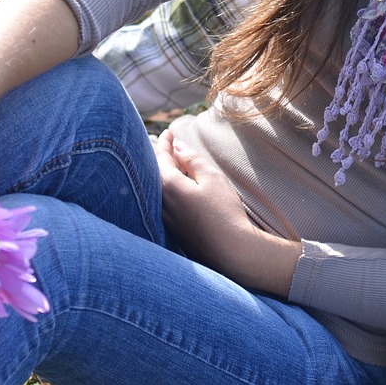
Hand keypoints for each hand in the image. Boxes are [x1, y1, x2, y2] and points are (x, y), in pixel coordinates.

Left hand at [155, 131, 301, 295]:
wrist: (231, 252)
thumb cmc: (224, 211)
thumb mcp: (211, 178)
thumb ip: (192, 160)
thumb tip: (177, 147)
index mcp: (168, 186)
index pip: (161, 158)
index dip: (165, 143)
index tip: (169, 132)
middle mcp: (160, 203)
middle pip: (154, 173)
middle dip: (160, 157)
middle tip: (167, 145)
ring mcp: (164, 219)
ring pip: (157, 189)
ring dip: (163, 174)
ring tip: (173, 164)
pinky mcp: (171, 230)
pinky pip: (162, 203)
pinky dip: (167, 190)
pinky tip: (177, 189)